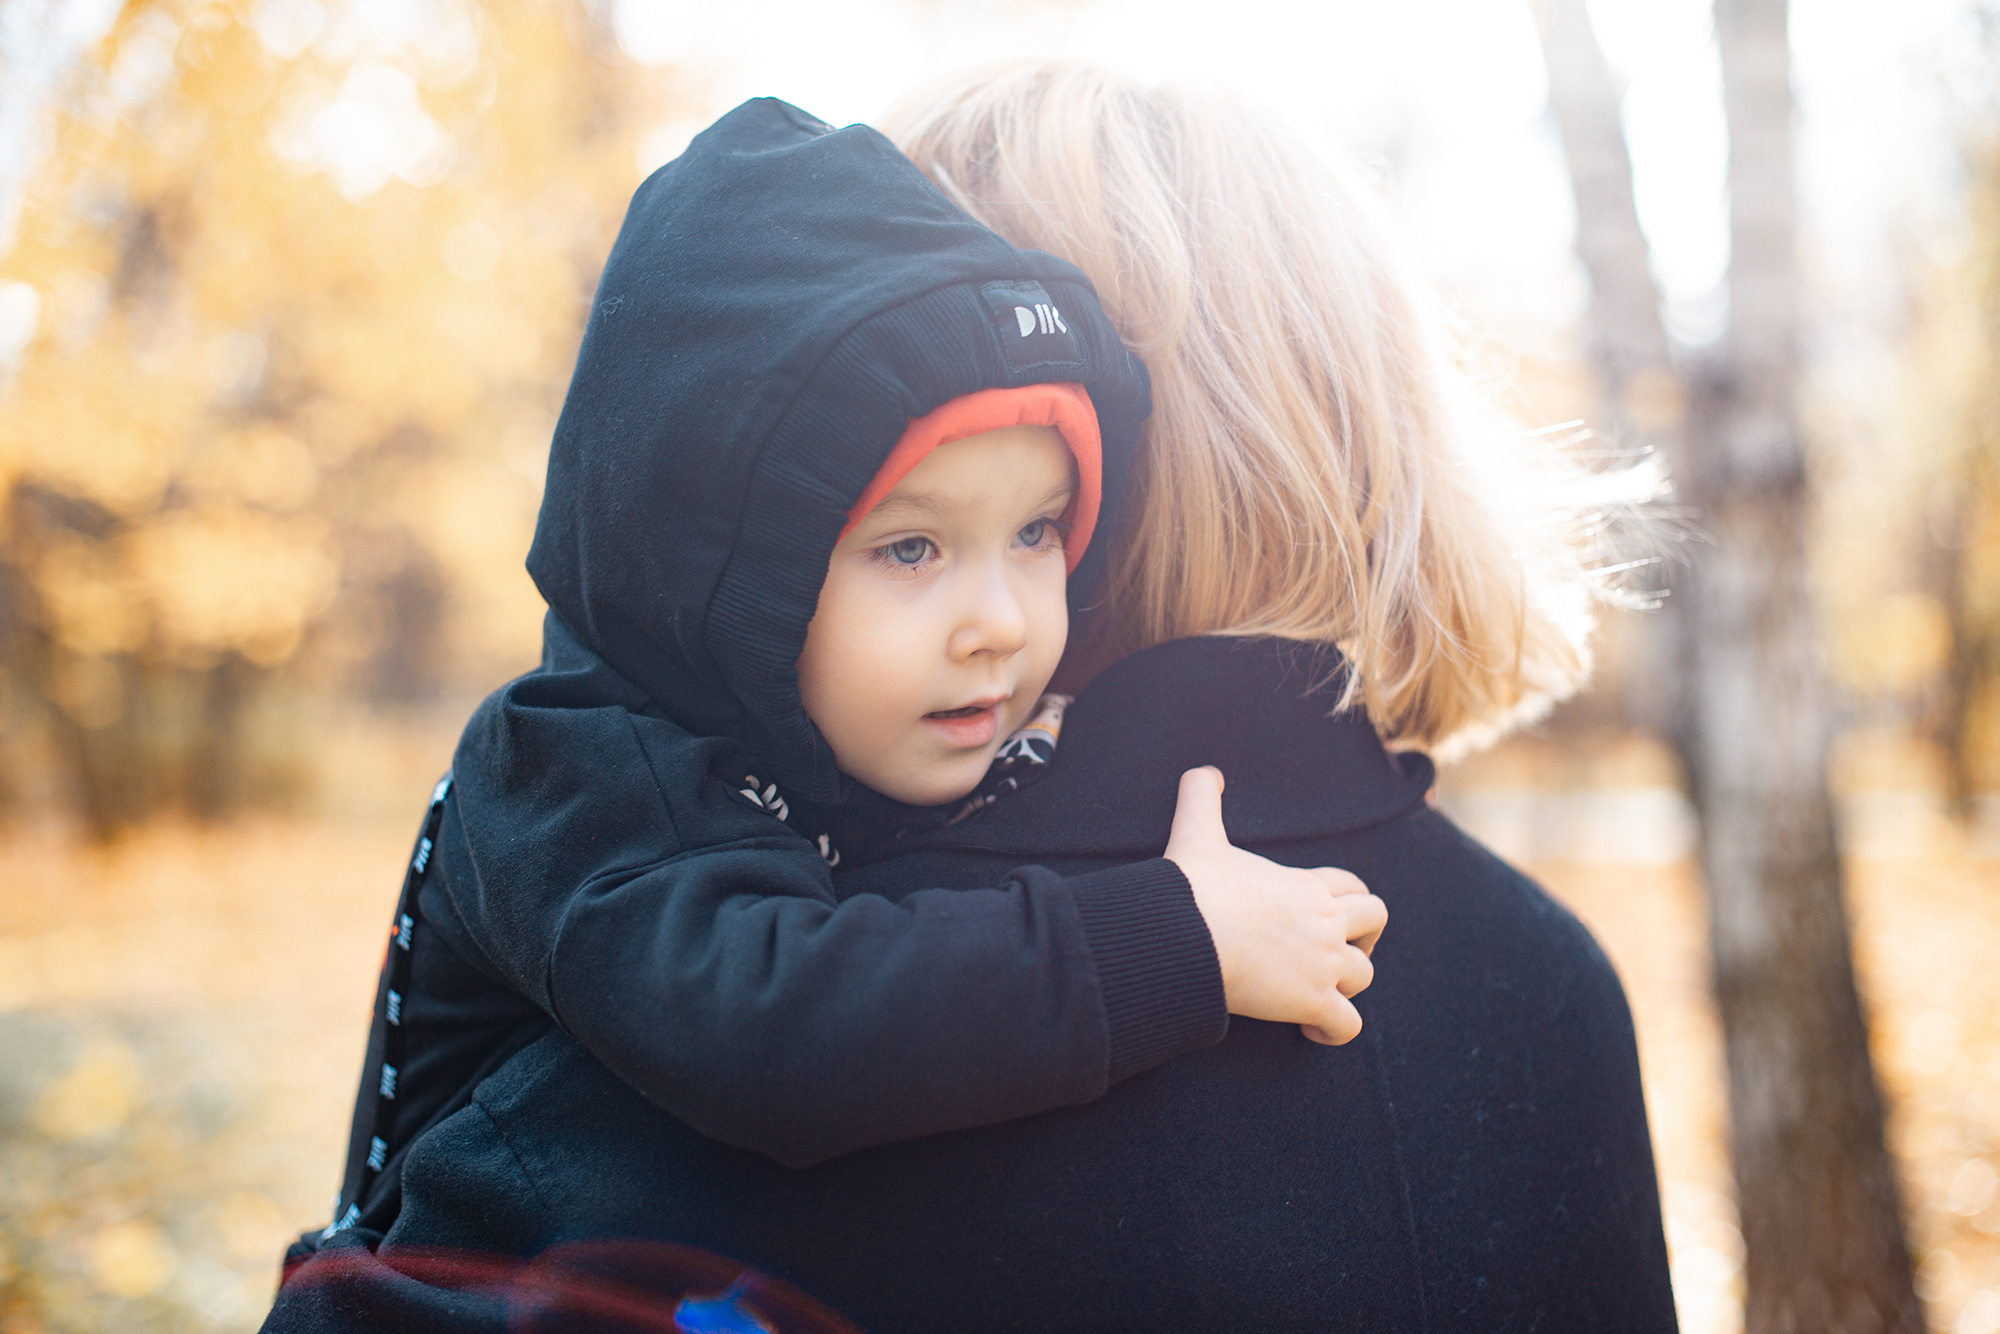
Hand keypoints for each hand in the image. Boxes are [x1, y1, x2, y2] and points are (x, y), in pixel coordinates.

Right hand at [1164, 766, 1385, 1044]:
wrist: (1186, 934)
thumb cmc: (1194, 886)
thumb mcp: (1197, 831)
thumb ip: (1201, 796)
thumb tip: (1203, 770)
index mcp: (1305, 885)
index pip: (1350, 884)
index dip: (1345, 898)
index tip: (1323, 913)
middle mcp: (1325, 922)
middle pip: (1376, 918)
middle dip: (1362, 935)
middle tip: (1330, 950)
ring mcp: (1324, 963)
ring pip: (1365, 975)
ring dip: (1345, 984)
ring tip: (1316, 993)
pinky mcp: (1313, 1001)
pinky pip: (1349, 1025)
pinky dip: (1335, 1030)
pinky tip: (1311, 1029)